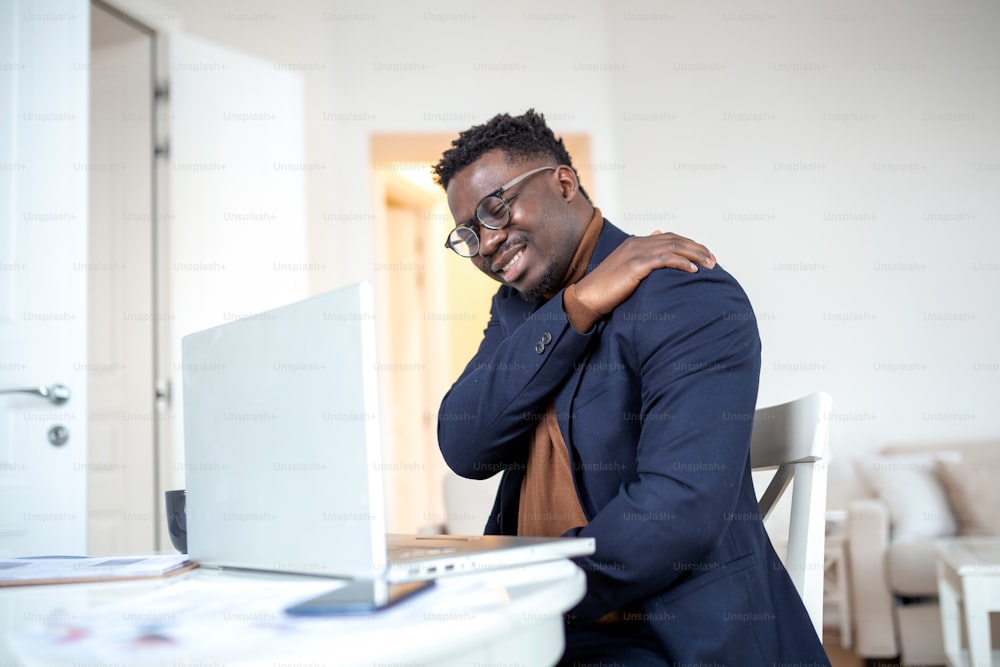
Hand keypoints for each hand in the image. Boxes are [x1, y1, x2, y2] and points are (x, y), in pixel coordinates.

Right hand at [573, 231, 715, 315]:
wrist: (587, 297)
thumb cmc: (605, 290)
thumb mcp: (625, 271)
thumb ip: (641, 260)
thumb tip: (657, 249)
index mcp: (635, 243)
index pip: (669, 237)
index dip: (689, 245)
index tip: (705, 255)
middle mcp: (637, 244)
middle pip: (675, 240)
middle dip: (698, 249)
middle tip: (714, 260)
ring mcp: (636, 253)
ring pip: (673, 247)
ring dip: (695, 255)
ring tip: (710, 265)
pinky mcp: (635, 265)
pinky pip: (664, 259)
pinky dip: (681, 262)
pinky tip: (693, 270)